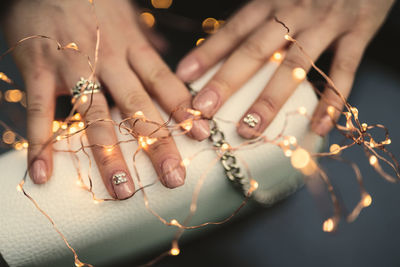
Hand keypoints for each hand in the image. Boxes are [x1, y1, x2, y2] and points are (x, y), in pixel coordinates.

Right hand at [2, 0, 209, 198]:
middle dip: (157, 143)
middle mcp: (109, 58)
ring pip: (95, 114)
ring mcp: (73, 64)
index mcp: (131, 47)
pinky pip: (39, 110)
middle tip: (173, 177)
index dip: (184, 109)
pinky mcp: (38, 69)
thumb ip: (144, 40)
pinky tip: (45, 172)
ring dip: (108, 154)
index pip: (164, 82)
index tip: (203, 136)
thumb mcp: (124, 16)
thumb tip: (166, 50)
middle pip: (137, 105)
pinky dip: (42, 142)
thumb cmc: (88, 1)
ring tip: (122, 188)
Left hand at [176, 0, 394, 137]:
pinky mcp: (359, 31)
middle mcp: (294, 11)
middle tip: (204, 111)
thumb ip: (258, 20)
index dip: (207, 53)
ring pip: (294, 64)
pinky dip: (333, 100)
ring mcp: (326, 22)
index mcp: (272, 2)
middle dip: (227, 82)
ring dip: (269, 99)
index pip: (234, 30)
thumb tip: (224, 53)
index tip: (183, 77)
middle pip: (255, 50)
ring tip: (248, 128)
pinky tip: (318, 127)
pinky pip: (345, 69)